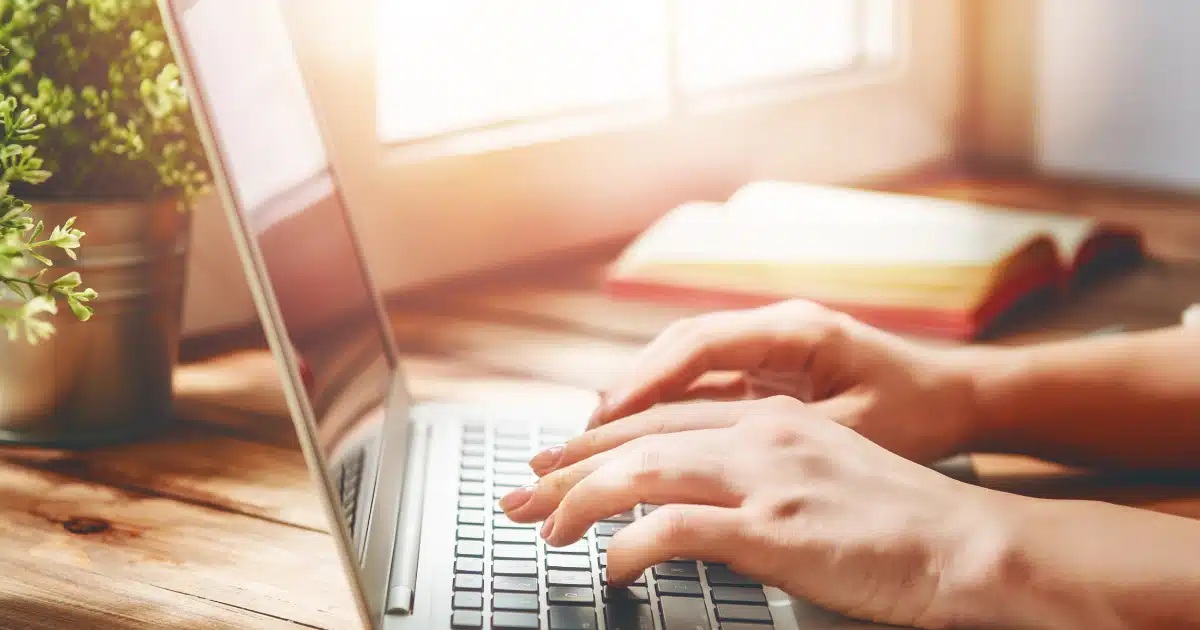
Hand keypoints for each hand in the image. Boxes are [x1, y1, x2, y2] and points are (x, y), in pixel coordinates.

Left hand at [501, 396, 1007, 628]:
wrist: (966, 545)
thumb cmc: (899, 522)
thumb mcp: (822, 474)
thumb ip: (760, 472)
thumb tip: (702, 496)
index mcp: (769, 419)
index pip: (659, 420)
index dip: (597, 441)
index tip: (554, 461)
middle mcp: (759, 434)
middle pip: (637, 439)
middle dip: (567, 467)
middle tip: (518, 493)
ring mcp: (765, 477)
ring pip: (641, 473)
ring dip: (581, 502)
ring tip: (546, 529)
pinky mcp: (774, 527)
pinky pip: (675, 528)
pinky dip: (631, 546)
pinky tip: (612, 566)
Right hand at [584, 300, 984, 463]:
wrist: (959, 397)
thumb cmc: (917, 413)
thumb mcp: (856, 431)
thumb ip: (787, 435)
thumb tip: (713, 457)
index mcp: (795, 331)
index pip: (701, 345)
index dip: (647, 380)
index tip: (606, 418)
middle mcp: (774, 327)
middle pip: (680, 348)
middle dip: (628, 390)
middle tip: (580, 436)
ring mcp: (769, 344)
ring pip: (686, 361)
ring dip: (642, 397)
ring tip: (596, 438)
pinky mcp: (769, 366)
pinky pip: (705, 379)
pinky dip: (669, 404)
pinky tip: (641, 436)